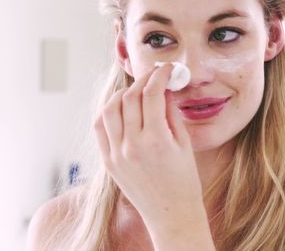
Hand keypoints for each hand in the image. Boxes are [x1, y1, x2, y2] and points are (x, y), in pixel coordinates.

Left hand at [94, 63, 207, 234]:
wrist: (170, 214)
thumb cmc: (183, 181)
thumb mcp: (184, 144)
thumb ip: (171, 113)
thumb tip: (164, 88)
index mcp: (156, 141)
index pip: (152, 94)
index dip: (159, 76)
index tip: (166, 70)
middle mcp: (132, 146)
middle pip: (130, 97)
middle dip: (143, 80)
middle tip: (153, 76)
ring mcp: (116, 154)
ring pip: (110, 109)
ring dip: (123, 93)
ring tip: (136, 90)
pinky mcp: (108, 162)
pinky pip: (100, 128)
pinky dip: (108, 112)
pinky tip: (120, 107)